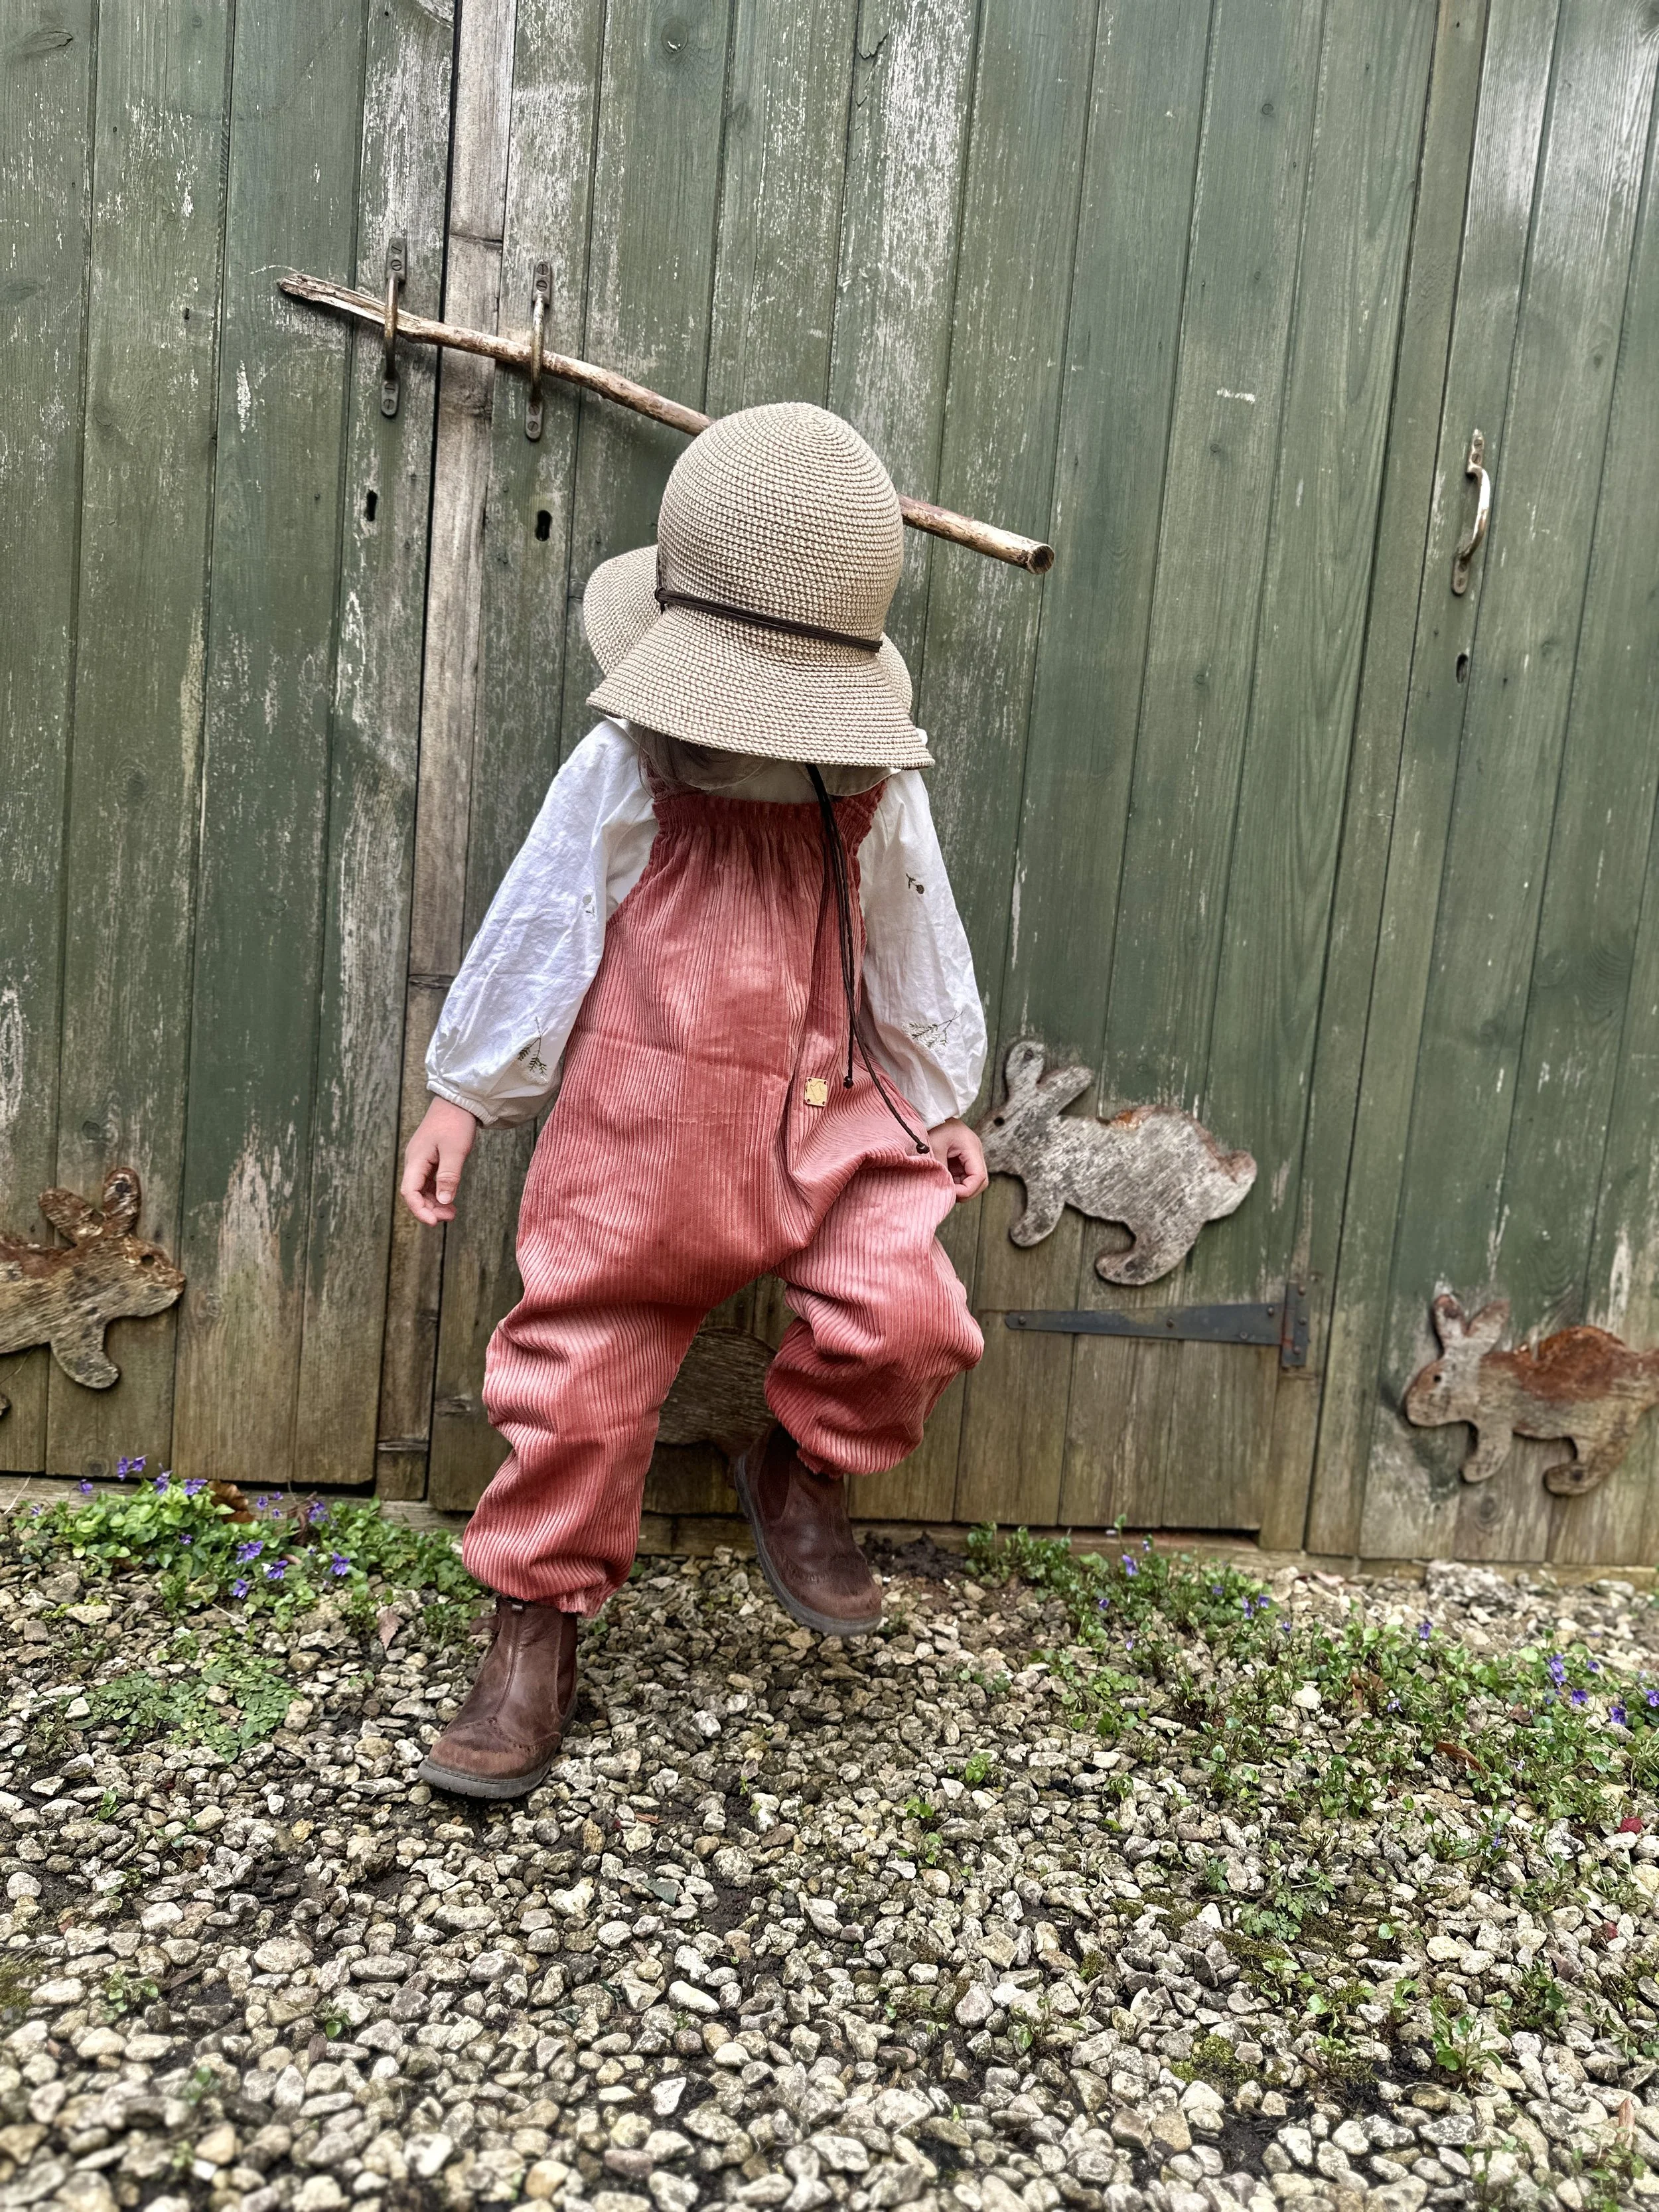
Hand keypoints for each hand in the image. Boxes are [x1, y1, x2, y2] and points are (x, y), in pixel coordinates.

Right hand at [401, 1097, 477, 1224]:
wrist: (457, 1101)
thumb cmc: (455, 1122)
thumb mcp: (455, 1150)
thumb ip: (448, 1176)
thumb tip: (443, 1200)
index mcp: (416, 1159)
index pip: (409, 1192)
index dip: (419, 1210)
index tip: (434, 1222)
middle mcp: (415, 1161)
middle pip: (414, 1193)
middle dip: (429, 1208)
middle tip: (449, 1216)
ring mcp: (421, 1160)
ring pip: (421, 1189)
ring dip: (434, 1202)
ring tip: (452, 1212)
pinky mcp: (430, 1159)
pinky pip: (428, 1181)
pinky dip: (437, 1192)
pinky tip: (449, 1199)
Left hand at [927, 1117, 987, 1201]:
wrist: (931, 1113)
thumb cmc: (932, 1126)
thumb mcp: (933, 1147)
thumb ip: (940, 1169)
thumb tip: (943, 1189)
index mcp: (971, 1146)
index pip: (979, 1176)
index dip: (967, 1190)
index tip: (950, 1193)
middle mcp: (975, 1151)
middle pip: (981, 1181)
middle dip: (966, 1192)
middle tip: (948, 1195)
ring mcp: (971, 1156)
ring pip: (974, 1181)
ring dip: (961, 1188)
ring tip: (944, 1188)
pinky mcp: (964, 1159)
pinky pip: (966, 1176)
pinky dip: (957, 1183)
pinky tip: (945, 1182)